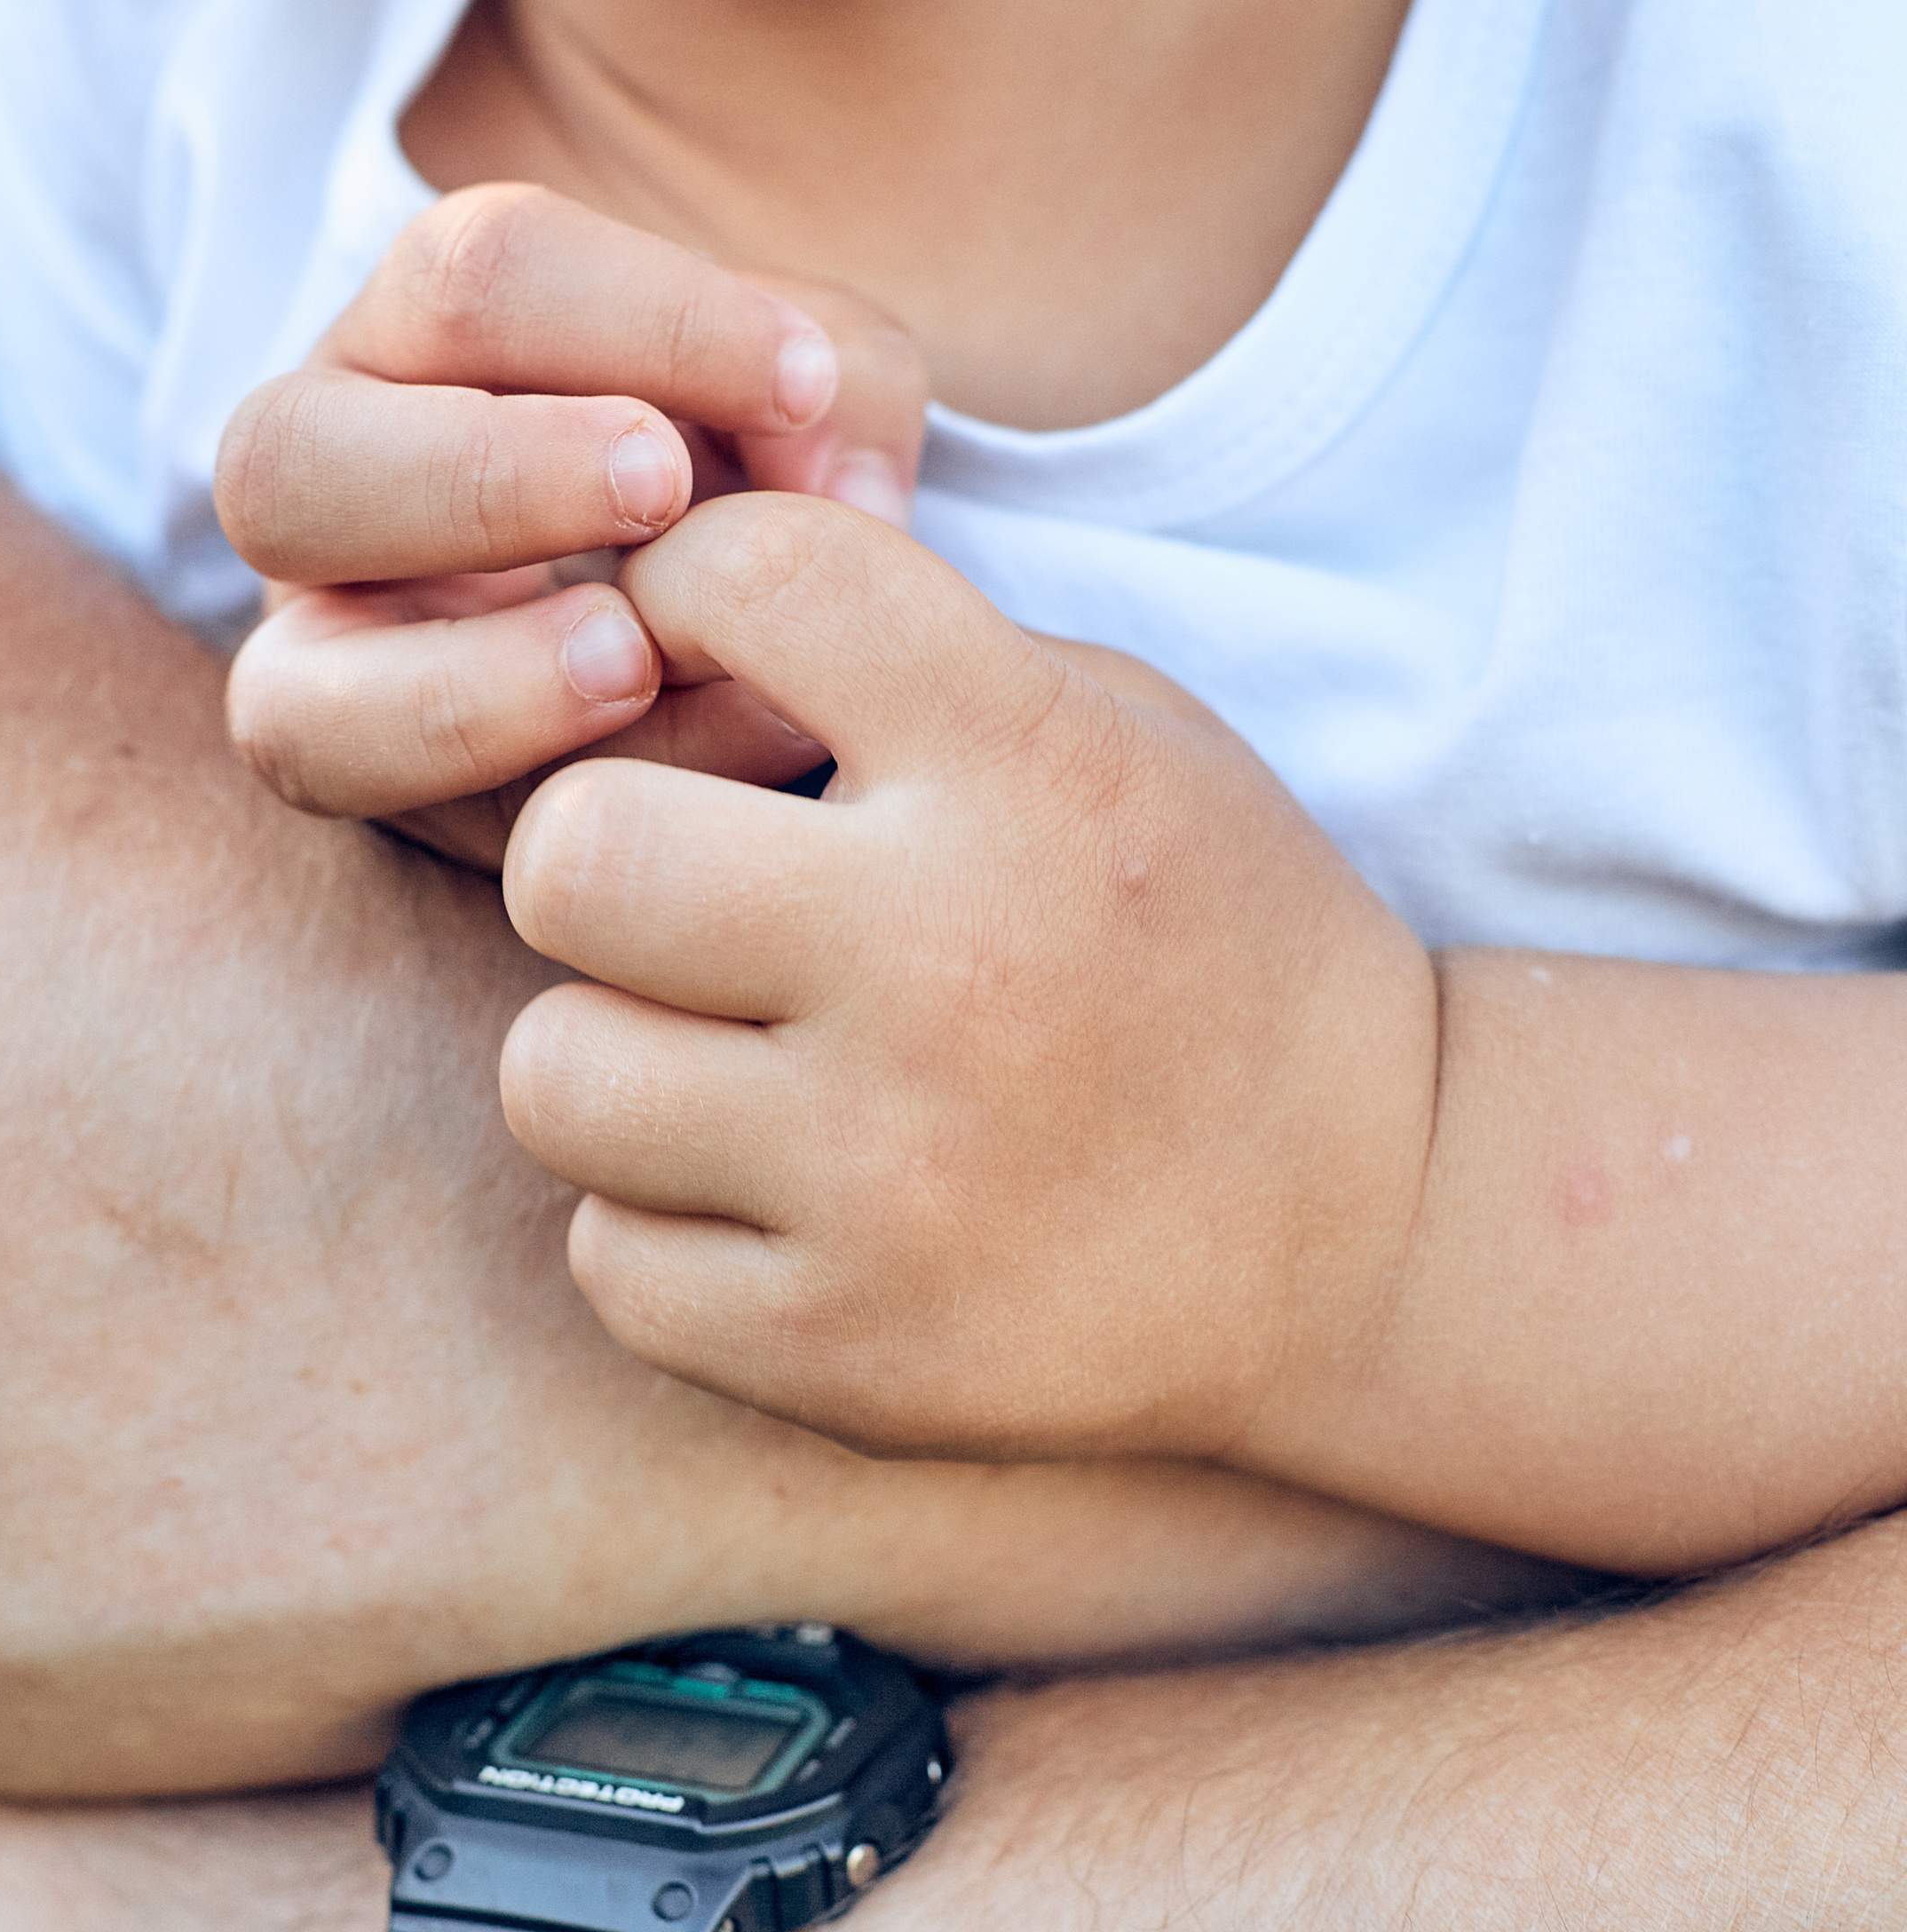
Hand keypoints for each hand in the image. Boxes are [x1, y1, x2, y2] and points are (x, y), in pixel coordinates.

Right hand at [218, 185, 927, 870]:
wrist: (750, 637)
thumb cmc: (758, 481)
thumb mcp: (817, 403)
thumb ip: (843, 396)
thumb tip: (828, 483)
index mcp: (428, 331)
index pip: (479, 272)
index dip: (643, 319)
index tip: (802, 386)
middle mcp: (328, 478)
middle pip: (287, 451)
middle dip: (487, 474)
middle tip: (660, 493)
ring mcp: (318, 654)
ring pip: (285, 685)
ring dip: (468, 681)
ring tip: (631, 660)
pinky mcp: (354, 771)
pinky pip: (355, 784)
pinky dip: (507, 770)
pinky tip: (653, 764)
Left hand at [496, 493, 1439, 1467]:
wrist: (1377, 1229)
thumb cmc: (1200, 939)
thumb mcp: (1115, 729)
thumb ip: (899, 654)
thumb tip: (631, 600)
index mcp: (1031, 767)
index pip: (746, 576)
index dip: (687, 593)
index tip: (712, 662)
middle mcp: (953, 963)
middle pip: (578, 853)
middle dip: (601, 857)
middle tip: (681, 898)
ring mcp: (892, 1179)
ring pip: (553, 1076)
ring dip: (616, 1061)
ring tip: (726, 1064)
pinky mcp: (846, 1355)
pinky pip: (608, 1261)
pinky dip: (664, 1230)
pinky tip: (773, 1199)